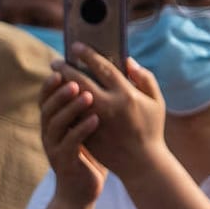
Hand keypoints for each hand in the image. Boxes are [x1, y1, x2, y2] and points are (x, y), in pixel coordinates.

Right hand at [38, 68, 106, 207]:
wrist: (82, 190)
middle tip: (74, 79)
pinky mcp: (65, 162)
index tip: (61, 68)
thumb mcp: (86, 128)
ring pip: (55, 124)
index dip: (50, 84)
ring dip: (70, 108)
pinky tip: (95, 119)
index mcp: (53, 123)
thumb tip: (103, 79)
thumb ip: (89, 106)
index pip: (46, 99)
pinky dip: (81, 130)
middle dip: (59, 92)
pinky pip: (70, 143)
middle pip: (47, 108)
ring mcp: (54, 148)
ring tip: (87, 96)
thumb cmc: (89, 155)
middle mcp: (49, 134)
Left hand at [55, 46, 167, 180]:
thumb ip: (144, 79)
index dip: (88, 55)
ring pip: (71, 99)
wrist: (140, 162)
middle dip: (66, 68)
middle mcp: (108, 105)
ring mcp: (94, 121)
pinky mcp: (85, 134)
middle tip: (55, 61)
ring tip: (54, 77)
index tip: (75, 46)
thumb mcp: (155, 102)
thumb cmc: (150, 129)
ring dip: (60, 86)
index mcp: (126, 94)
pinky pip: (69, 116)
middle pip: (80, 81)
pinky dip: (62, 105)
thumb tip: (128, 61)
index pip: (103, 67)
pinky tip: (55, 97)